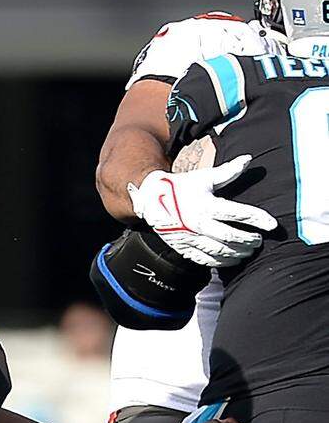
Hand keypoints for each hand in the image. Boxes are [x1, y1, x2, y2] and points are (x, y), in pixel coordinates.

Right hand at [127, 156, 277, 266]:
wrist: (150, 199)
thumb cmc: (180, 186)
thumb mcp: (203, 177)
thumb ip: (227, 172)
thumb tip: (248, 159)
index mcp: (206, 205)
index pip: (238, 213)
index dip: (258, 219)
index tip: (272, 225)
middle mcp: (198, 223)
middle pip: (231, 237)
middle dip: (249, 240)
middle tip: (258, 240)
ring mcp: (189, 238)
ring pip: (219, 251)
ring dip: (237, 253)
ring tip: (248, 251)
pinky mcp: (182, 247)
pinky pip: (204, 259)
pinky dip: (220, 262)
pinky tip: (231, 260)